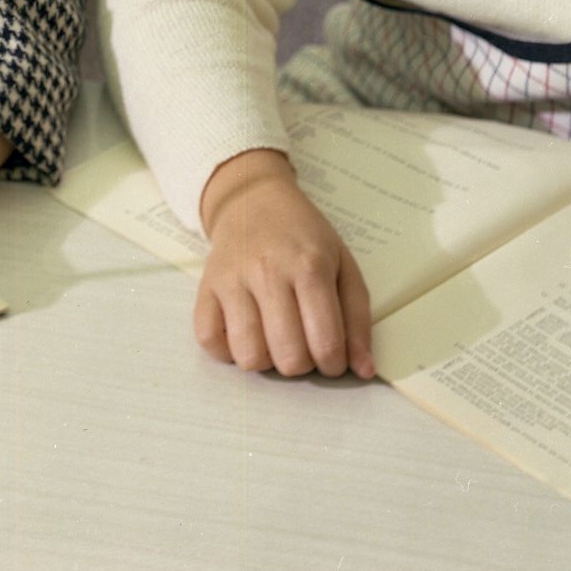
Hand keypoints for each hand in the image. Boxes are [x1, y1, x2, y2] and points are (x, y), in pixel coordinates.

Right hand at [193, 149, 376, 377]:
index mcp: (310, 267)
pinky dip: (227, 351)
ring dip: (266, 361)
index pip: (325, 344)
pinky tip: (243, 336)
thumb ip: (357, 320)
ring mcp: (232, 280)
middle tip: (302, 344)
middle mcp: (267, 273)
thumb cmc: (303, 237)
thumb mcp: (344, 266)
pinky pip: (209, 340)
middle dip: (302, 365)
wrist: (252, 200)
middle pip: (289, 358)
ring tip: (273, 341)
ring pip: (249, 357)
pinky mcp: (206, 287)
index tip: (331, 356)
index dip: (334, 365)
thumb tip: (364, 370)